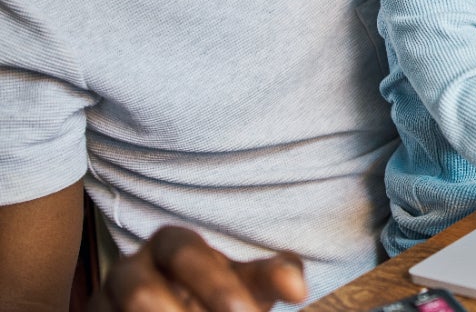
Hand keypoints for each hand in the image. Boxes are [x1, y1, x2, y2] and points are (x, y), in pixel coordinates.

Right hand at [90, 226, 305, 310]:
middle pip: (143, 294)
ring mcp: (105, 300)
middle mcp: (131, 270)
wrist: (178, 306)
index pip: (188, 256)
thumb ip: (274, 277)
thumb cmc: (220, 294)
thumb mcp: (249, 283)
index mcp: (173, 245)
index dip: (216, 286)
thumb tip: (297, 289)